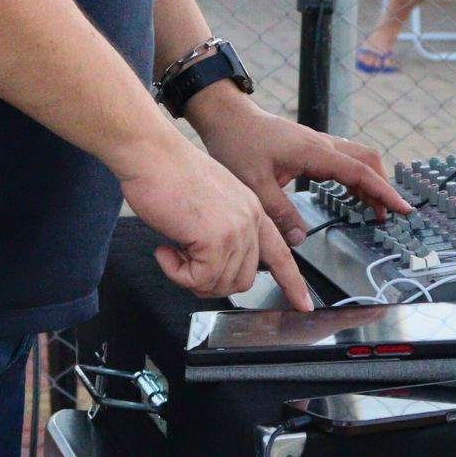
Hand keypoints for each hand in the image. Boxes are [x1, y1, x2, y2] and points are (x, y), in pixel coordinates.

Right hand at [118, 130, 303, 307]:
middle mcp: (250, 219)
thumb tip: (215, 265)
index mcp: (252, 209)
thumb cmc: (169, 173)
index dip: (292, 282)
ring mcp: (236, 229)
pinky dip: (176, 273)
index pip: (281, 253)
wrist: (152, 153)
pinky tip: (165, 251)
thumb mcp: (209, 203)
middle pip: (244, 280)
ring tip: (173, 250)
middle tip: (184, 264)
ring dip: (190, 277)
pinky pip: (200, 280)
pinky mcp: (216, 239)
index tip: (302, 304)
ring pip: (221, 284)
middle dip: (210, 282)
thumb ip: (223, 232)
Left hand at [189, 95, 410, 276]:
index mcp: (314, 152)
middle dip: (383, 186)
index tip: (402, 208)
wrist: (228, 117)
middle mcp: (322, 144)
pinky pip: (343, 160)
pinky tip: (351, 194)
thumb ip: (279, 212)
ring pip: (357, 158)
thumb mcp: (254, 184)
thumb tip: (301, 239)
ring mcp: (318, 143)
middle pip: (367, 159)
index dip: (383, 191)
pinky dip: (355, 177)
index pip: (359, 171)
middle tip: (390, 215)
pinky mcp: (311, 146)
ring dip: (370, 181)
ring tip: (374, 210)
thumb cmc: (238, 144)